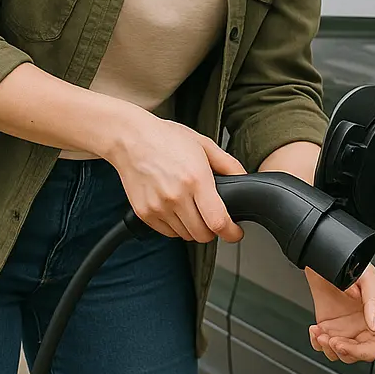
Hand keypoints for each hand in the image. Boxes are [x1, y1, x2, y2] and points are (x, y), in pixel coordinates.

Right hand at [108, 109, 245, 243]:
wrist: (130, 138)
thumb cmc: (166, 138)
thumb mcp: (203, 144)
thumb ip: (228, 164)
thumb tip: (244, 179)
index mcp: (196, 179)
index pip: (218, 222)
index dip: (231, 233)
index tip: (235, 232)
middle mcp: (177, 196)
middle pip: (203, 235)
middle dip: (213, 230)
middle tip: (213, 217)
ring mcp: (158, 207)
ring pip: (185, 235)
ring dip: (193, 228)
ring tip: (192, 208)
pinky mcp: (144, 213)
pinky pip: (167, 233)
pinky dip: (176, 226)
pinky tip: (176, 208)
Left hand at [305, 264, 374, 364]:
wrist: (322, 254)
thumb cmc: (350, 261)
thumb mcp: (367, 276)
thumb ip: (374, 300)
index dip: (364, 350)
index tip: (347, 345)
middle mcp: (363, 323)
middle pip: (360, 352)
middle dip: (344, 351)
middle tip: (331, 341)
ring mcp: (345, 326)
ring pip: (341, 353)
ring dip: (329, 349)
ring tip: (320, 333)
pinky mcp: (329, 326)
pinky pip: (324, 345)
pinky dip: (317, 342)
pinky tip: (315, 330)